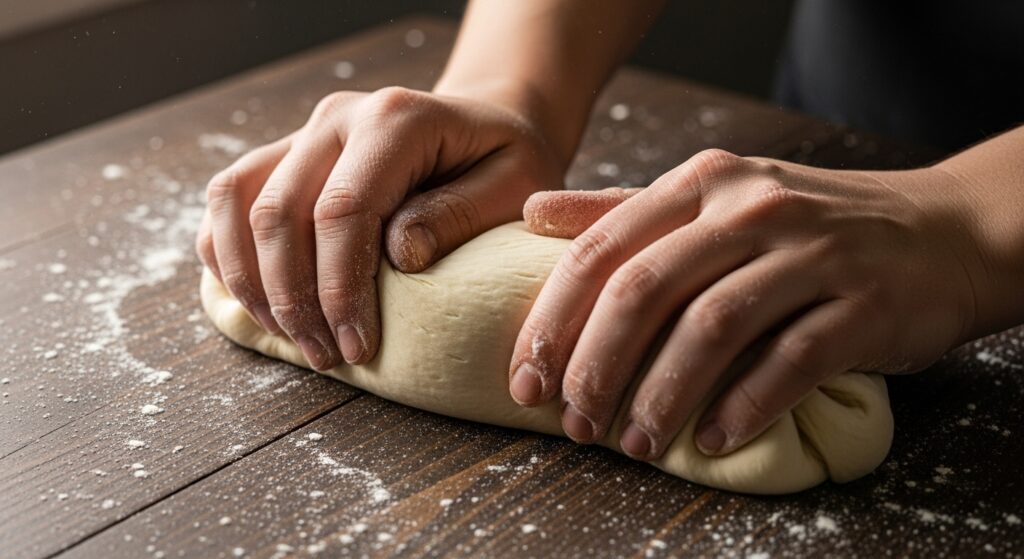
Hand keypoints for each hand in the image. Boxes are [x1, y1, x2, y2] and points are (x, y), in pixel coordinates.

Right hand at [196, 86, 564, 369]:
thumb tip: (399, 256)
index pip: (343, 209)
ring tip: (292, 339)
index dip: (339, 288)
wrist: (481, 123)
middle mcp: (338, 117)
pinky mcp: (285, 153)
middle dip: (294, 298)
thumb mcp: (514, 185)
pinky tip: (258, 301)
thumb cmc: (504, 162)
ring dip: (251, 281)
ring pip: (235, 201)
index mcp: (395, 119)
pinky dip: (228, 253)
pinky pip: (229, 198)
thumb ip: (460, 214)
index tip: (357, 347)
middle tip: (327, 356)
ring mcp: (304, 132)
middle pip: (278, 211)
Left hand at [511, 149, 987, 459]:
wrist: (936, 231)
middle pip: (647, 288)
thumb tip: (533, 211)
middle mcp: (750, 207)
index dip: (553, 318)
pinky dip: (746, 406)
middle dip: (597, 363)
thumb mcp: (712, 196)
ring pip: (714, 326)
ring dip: (663, 394)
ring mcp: (811, 252)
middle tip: (575, 423)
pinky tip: (712, 440)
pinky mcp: (863, 303)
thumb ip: (623, 208)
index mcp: (701, 182)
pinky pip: (792, 359)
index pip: (602, 249)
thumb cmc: (803, 224)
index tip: (527, 379)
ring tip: (636, 445)